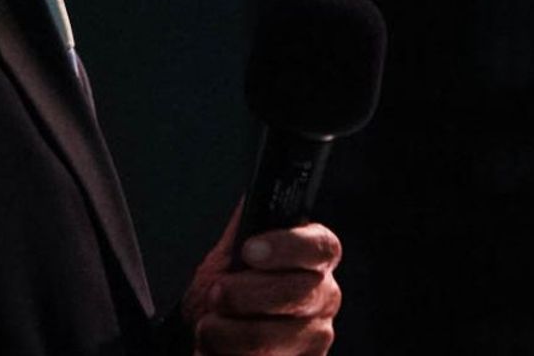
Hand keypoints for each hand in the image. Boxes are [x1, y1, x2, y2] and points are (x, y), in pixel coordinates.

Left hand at [181, 201, 342, 354]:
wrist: (216, 334)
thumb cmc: (229, 289)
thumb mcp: (232, 254)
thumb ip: (246, 227)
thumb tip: (254, 193)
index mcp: (314, 259)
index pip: (320, 246)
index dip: (286, 246)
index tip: (249, 251)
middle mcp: (324, 297)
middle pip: (294, 294)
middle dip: (241, 294)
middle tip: (214, 294)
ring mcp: (315, 339)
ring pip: (270, 339)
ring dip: (225, 333)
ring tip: (209, 327)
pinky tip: (217, 350)